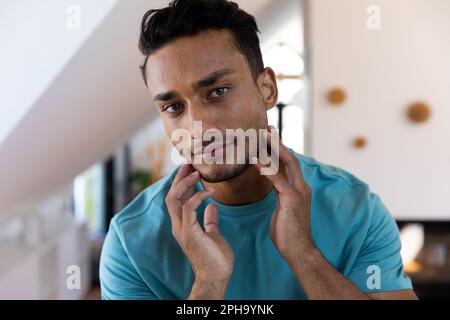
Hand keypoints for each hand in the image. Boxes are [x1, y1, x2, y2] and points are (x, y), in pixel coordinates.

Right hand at [165, 164, 233, 296]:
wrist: (216, 275)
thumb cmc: (215, 257)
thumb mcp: (213, 233)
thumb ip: (209, 220)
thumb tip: (212, 206)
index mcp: (183, 224)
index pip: (177, 199)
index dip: (181, 183)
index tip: (190, 169)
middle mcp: (178, 225)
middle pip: (171, 196)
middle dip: (179, 178)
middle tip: (189, 163)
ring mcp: (182, 229)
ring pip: (174, 199)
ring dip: (185, 184)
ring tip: (197, 172)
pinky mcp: (189, 232)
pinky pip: (189, 208)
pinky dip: (198, 196)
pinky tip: (210, 191)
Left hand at [252, 126, 314, 264]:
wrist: (298, 250)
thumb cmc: (288, 231)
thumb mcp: (283, 207)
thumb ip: (280, 193)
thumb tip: (273, 183)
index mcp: (299, 188)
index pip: (289, 164)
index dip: (279, 149)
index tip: (270, 137)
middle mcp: (301, 186)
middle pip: (290, 158)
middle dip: (278, 142)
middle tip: (267, 128)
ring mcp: (298, 192)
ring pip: (286, 164)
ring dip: (274, 149)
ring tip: (262, 136)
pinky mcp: (292, 199)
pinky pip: (278, 179)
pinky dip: (267, 168)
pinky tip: (255, 160)